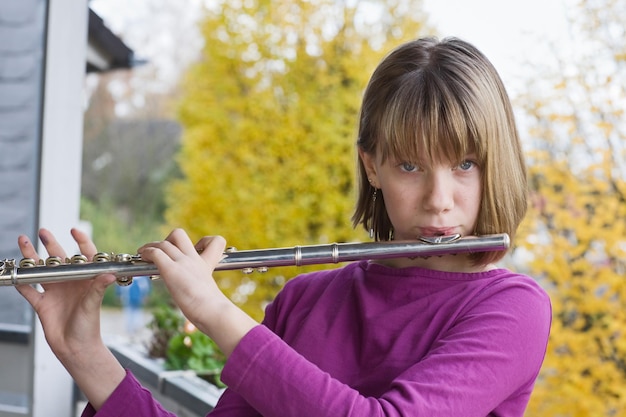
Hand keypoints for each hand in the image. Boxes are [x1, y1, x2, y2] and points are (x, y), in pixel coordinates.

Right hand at [15, 228, 124, 408]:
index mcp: (85, 280)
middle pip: (59, 259)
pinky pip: (28, 290)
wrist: (76, 348)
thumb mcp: (93, 305)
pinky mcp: (42, 304)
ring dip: (32, 257)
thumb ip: (98, 288)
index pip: (85, 256)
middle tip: (43, 231)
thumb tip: (110, 275)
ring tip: (23, 241)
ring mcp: (55, 292)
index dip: (81, 242)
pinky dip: (21, 282)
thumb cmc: (89, 326)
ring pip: (41, 270)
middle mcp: (70, 282)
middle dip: (50, 244)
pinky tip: (15, 272)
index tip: (74, 230)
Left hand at [138, 228, 256, 355]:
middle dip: (167, 240)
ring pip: (163, 242)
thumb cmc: (214, 310)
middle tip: (161, 251)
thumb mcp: (211, 296)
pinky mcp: (171, 269)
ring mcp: (182, 263)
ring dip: (150, 246)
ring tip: (142, 253)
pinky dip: (146, 252)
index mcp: (206, 264)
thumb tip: (205, 318)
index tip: (194, 249)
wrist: (213, 310)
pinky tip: (142, 257)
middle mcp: (194, 259)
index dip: (202, 241)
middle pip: (180, 234)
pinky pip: (155, 252)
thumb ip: (207, 297)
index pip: (213, 241)